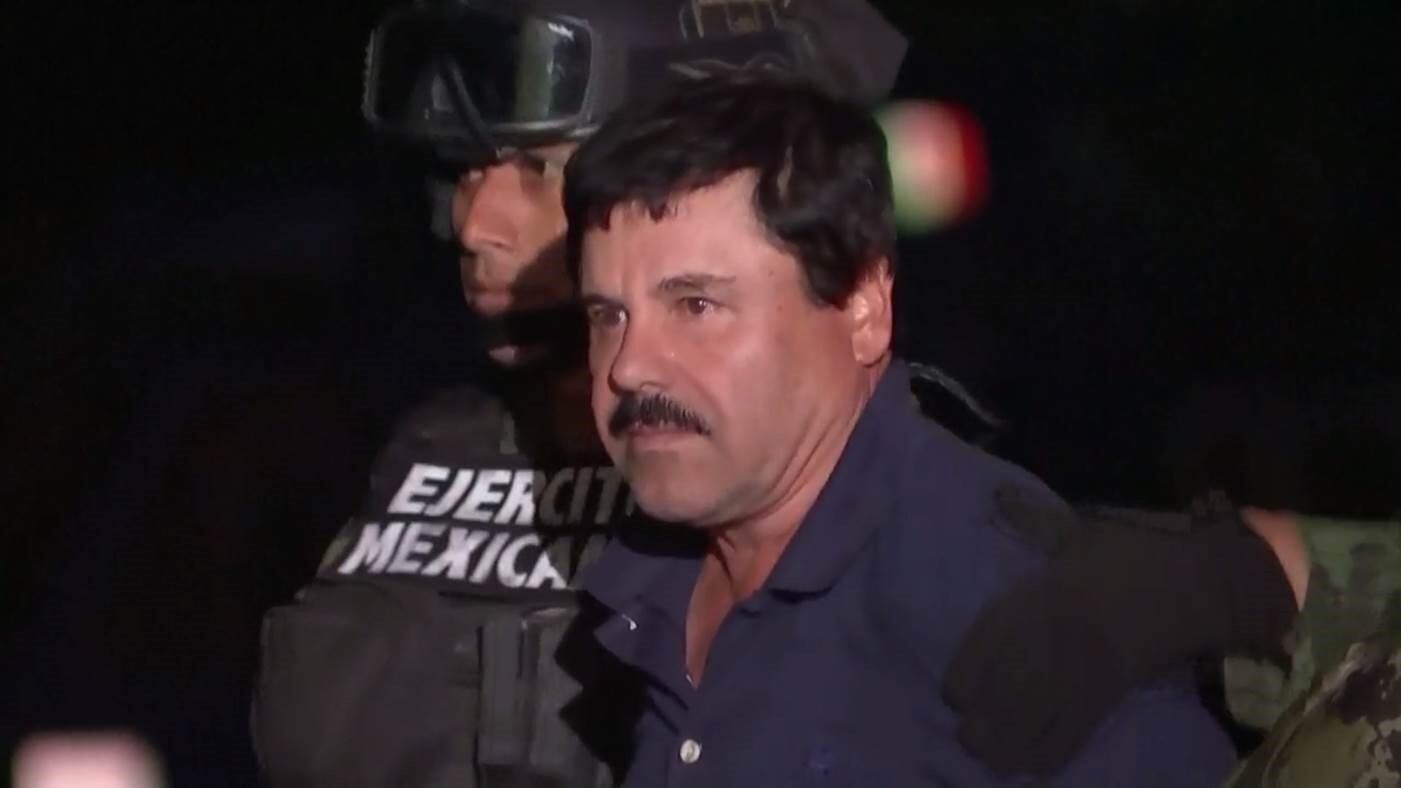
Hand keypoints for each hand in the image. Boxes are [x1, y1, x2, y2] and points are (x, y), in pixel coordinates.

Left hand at [944, 497, 1297, 776]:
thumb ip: (1015, 599)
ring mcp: (1064, 681)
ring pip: (1016, 739)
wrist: (1168, 585)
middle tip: (975, 734)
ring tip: (997, 752)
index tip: (962, 693)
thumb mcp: (1038, 567)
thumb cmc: (1106, 564)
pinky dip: (1042, 759)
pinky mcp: (1097, 704)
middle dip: (975, 732)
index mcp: (1011, 612)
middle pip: (984, 718)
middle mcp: (1030, 650)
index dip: (959, 691)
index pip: (961, 677)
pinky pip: (1059, 746)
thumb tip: (986, 621)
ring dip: (1001, 751)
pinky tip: (1034, 758)